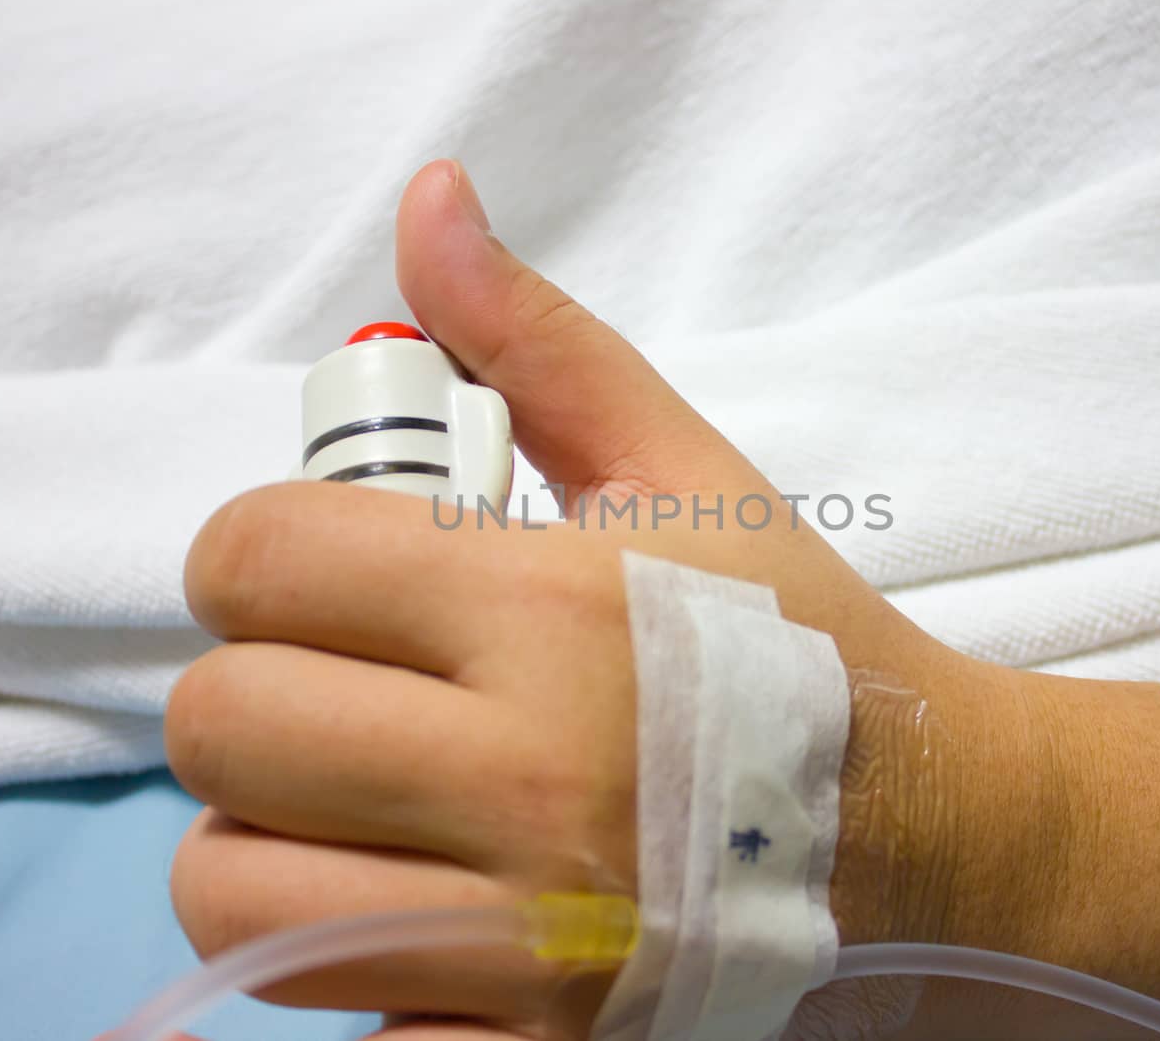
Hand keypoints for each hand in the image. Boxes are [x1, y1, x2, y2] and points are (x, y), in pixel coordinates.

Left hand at [164, 161, 988, 1038]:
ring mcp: (523, 947)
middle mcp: (524, 782)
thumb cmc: (802, 648)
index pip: (254, 561)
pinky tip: (426, 920)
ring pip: (236, 898)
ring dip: (269, 842)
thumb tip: (426, 202)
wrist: (939, 852)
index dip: (263, 557)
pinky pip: (339, 1030)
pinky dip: (353, 973)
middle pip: (219, 730)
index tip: (329, 578)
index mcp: (550, 612)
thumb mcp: (684, 473)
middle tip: (347, 695)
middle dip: (258, 696)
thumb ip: (536, 341)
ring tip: (361, 814)